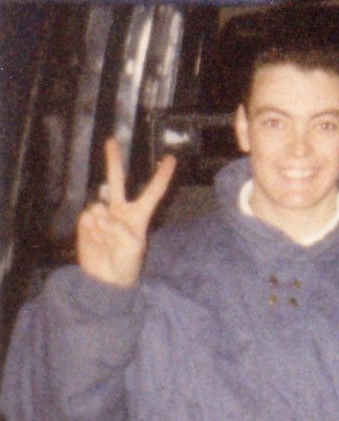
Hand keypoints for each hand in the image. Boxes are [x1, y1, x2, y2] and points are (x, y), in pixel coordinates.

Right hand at [76, 138, 175, 286]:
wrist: (104, 279)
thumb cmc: (126, 265)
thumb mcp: (132, 249)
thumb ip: (120, 230)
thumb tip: (101, 215)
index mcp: (139, 215)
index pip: (153, 191)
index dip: (162, 175)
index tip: (171, 159)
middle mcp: (120, 211)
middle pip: (118, 181)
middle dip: (113, 161)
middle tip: (112, 141)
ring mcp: (102, 215)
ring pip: (98, 207)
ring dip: (101, 226)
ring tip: (106, 242)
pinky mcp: (86, 223)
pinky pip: (86, 219)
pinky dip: (90, 230)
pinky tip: (95, 241)